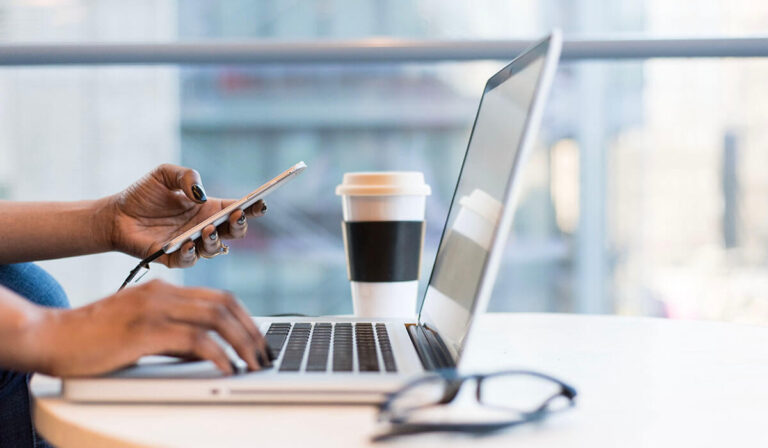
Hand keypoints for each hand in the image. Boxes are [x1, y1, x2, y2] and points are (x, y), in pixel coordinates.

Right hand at [34, 280, 269, 376]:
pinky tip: (227, 368)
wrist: (50, 336)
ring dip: (242, 343)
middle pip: (225, 304)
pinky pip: (195, 340)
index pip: (219, 297)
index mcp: (163, 290)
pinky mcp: (145, 331)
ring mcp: (154, 309)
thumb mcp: (141, 330)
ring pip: (216, 319)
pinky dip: (218, 355)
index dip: (245, 318)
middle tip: (264, 354)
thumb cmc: (93, 338)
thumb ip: (173, 335)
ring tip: (254, 364)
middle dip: (252, 331)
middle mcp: (163, 293)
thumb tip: (207, 352)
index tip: (258, 340)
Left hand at [107, 164, 266, 266]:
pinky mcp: (173, 258)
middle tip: (236, 216)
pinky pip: (189, 260)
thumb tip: (200, 194)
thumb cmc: (143, 194)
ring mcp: (191, 245)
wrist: (115, 215)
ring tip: (208, 229)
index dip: (252, 207)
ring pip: (215, 250)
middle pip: (233, 232)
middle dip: (240, 226)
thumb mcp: (165, 174)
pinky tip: (188, 243)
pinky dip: (191, 253)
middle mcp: (204, 228)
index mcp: (208, 209)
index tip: (260, 202)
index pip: (237, 209)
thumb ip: (186, 176)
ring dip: (215, 240)